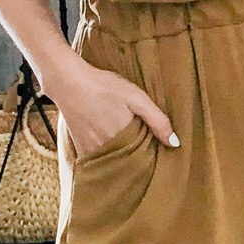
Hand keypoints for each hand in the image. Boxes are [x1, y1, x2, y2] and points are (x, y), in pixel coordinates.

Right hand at [44, 55, 176, 156]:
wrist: (68, 82)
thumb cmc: (103, 86)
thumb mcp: (136, 97)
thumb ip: (157, 120)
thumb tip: (175, 143)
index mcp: (126, 138)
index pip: (144, 157)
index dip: (152, 156)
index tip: (158, 154)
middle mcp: (109, 148)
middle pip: (129, 161)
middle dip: (137, 160)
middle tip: (144, 152)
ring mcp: (93, 150)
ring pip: (113, 162)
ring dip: (121, 160)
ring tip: (128, 151)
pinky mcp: (81, 147)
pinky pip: (97, 160)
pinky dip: (104, 158)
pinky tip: (109, 150)